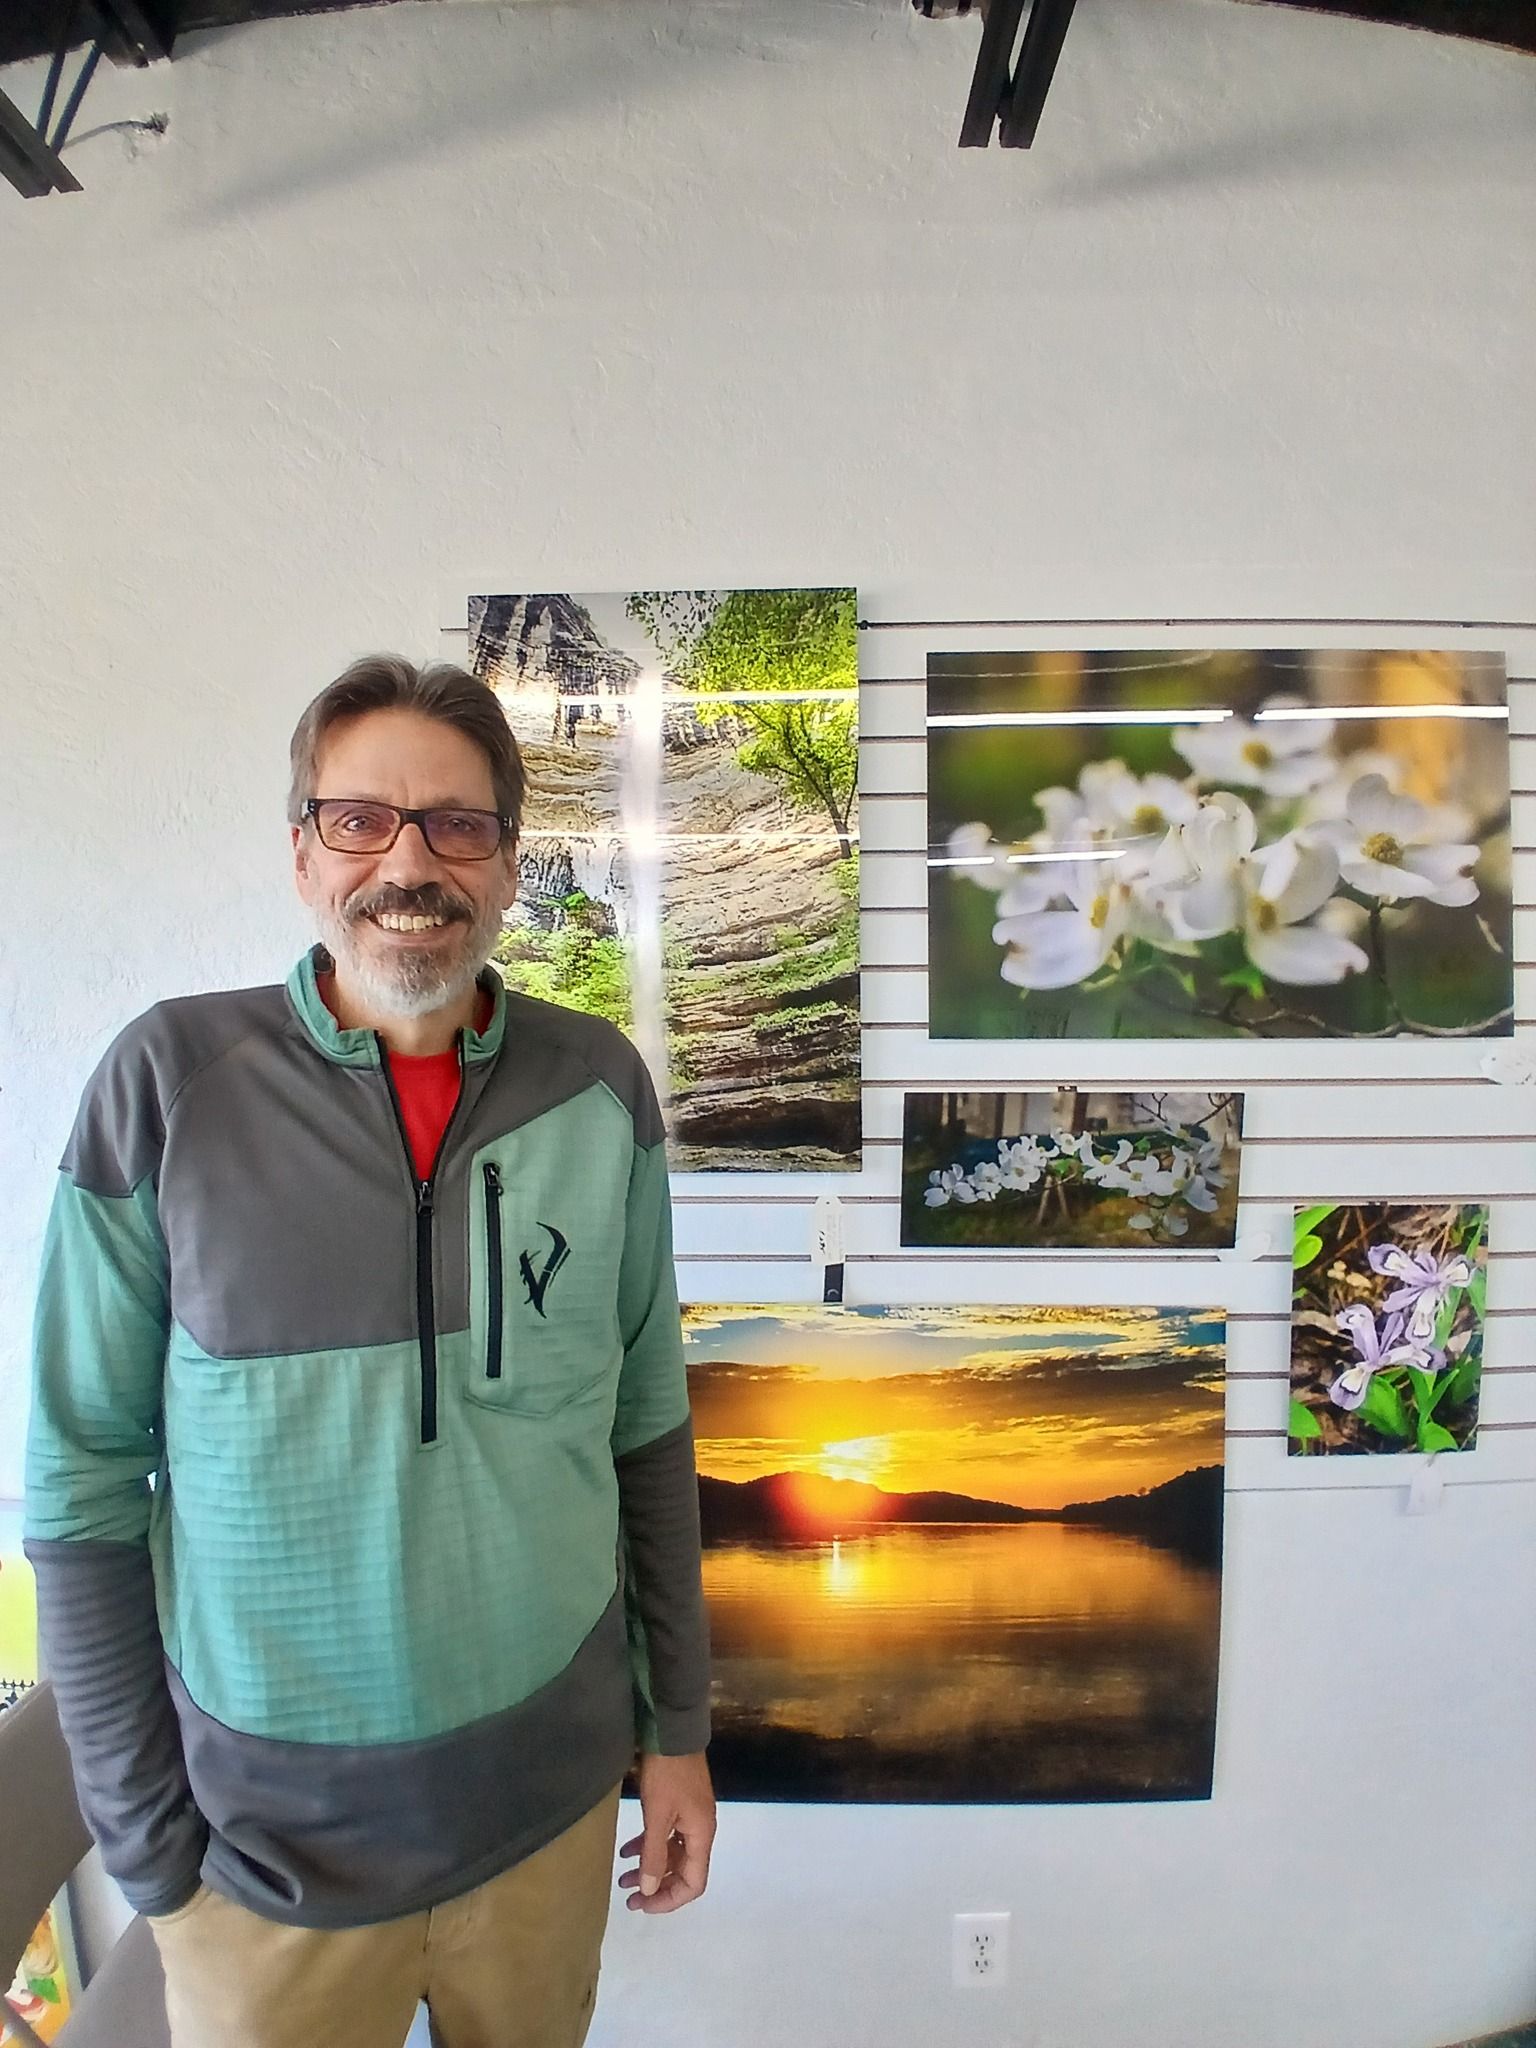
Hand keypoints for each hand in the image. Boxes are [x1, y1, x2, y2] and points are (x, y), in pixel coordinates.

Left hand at [617, 1751, 714, 1913]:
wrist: (673, 1731)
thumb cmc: (667, 1775)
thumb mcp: (657, 1816)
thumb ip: (654, 1854)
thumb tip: (650, 1890)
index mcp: (701, 1836)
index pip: (693, 1884)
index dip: (669, 1900)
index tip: (642, 1904)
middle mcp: (700, 1831)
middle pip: (683, 1872)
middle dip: (656, 1887)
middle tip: (628, 1897)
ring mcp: (691, 1817)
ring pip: (672, 1854)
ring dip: (650, 1867)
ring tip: (623, 1876)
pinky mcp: (680, 1805)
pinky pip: (667, 1836)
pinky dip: (649, 1846)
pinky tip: (627, 1849)